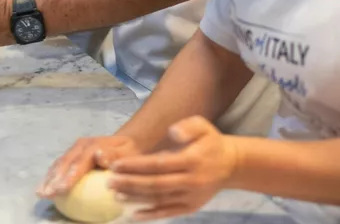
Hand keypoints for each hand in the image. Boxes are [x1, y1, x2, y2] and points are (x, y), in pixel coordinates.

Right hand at [37, 136, 139, 198]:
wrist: (126, 142)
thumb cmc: (128, 153)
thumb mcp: (127, 153)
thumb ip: (114, 155)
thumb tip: (100, 158)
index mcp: (93, 145)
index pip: (80, 162)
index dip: (70, 175)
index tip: (62, 189)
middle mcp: (81, 146)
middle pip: (65, 163)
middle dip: (54, 179)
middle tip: (46, 194)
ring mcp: (74, 150)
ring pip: (59, 164)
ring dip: (48, 178)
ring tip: (40, 193)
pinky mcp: (71, 155)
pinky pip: (58, 166)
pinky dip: (50, 177)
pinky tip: (43, 189)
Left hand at [108, 116, 238, 220]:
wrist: (231, 165)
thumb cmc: (210, 142)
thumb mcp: (203, 125)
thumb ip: (187, 126)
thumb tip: (172, 133)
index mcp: (193, 159)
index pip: (159, 164)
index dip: (136, 166)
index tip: (116, 165)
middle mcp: (192, 180)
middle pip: (156, 185)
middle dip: (130, 184)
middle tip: (109, 182)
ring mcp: (192, 196)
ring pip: (160, 200)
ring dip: (136, 199)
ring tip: (116, 195)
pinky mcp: (191, 207)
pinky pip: (168, 212)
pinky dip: (150, 215)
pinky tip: (133, 215)